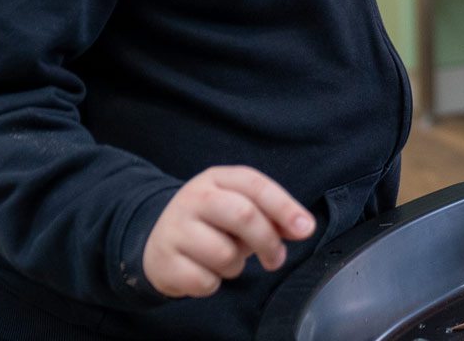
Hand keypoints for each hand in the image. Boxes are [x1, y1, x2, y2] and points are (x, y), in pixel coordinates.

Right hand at [142, 166, 314, 297]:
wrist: (157, 241)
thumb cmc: (212, 224)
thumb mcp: (241, 209)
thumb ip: (274, 217)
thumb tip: (303, 228)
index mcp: (217, 179)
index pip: (256, 186)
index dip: (285, 208)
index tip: (306, 229)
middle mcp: (193, 198)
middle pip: (244, 216)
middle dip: (268, 241)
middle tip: (276, 259)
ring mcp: (173, 228)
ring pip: (225, 254)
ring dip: (236, 266)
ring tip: (226, 260)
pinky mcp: (162, 261)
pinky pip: (204, 281)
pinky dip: (213, 283)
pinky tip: (204, 271)